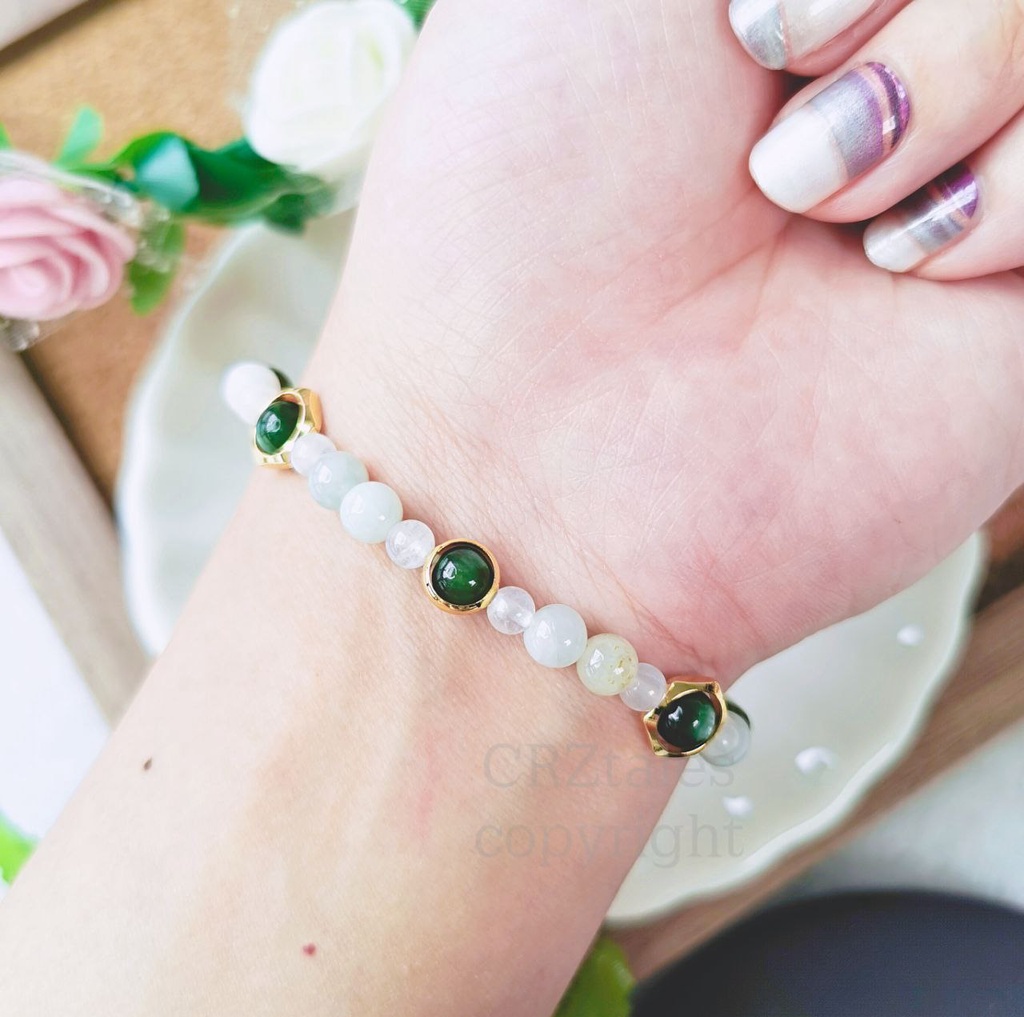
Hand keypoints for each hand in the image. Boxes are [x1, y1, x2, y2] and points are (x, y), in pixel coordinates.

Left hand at [313, 0, 1022, 683]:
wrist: (530, 445)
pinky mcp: (1012, 304)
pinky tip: (894, 268)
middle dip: (921, 18)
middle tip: (775, 148)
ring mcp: (952, 184)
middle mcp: (874, 83)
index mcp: (782, 4)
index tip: (750, 31)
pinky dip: (1011, 193)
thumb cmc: (515, 195)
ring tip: (817, 209)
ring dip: (951, 85)